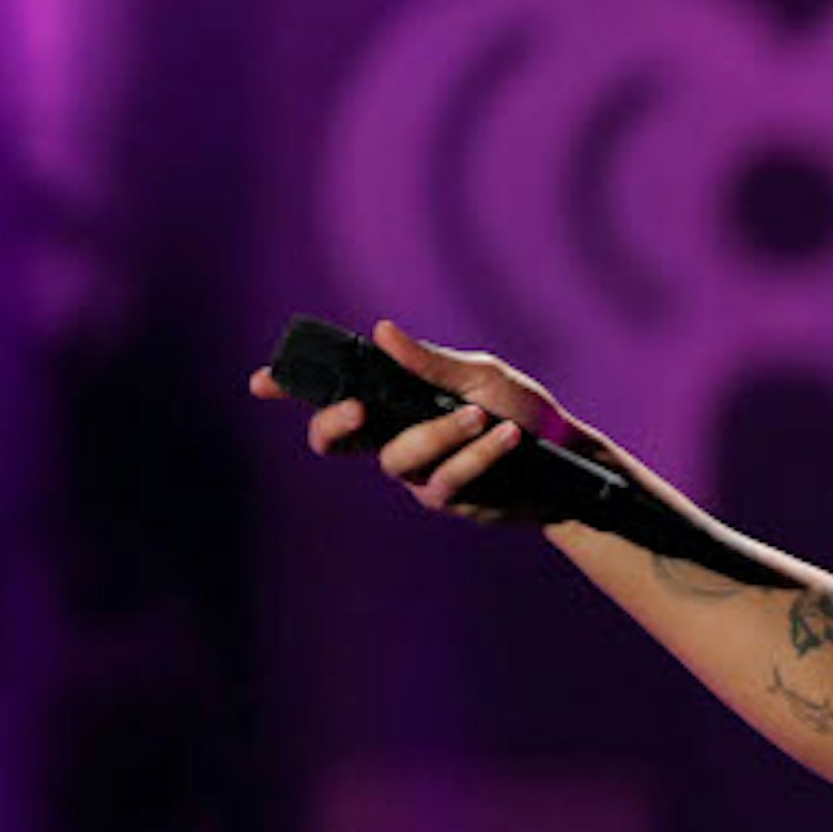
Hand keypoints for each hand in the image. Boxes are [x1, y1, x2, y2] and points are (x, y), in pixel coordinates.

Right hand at [247, 318, 589, 525]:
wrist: (570, 459)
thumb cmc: (520, 410)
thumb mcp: (481, 376)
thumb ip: (430, 363)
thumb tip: (381, 331)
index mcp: (394, 404)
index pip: (332, 396)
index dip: (292, 391)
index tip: (262, 382)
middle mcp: (394, 440)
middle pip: (335, 443)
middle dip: (335, 425)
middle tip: (357, 407)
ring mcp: (418, 476)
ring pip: (399, 458)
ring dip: (440, 434)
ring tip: (483, 416)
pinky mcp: (449, 500)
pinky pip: (448, 478)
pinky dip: (478, 454)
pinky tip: (506, 437)